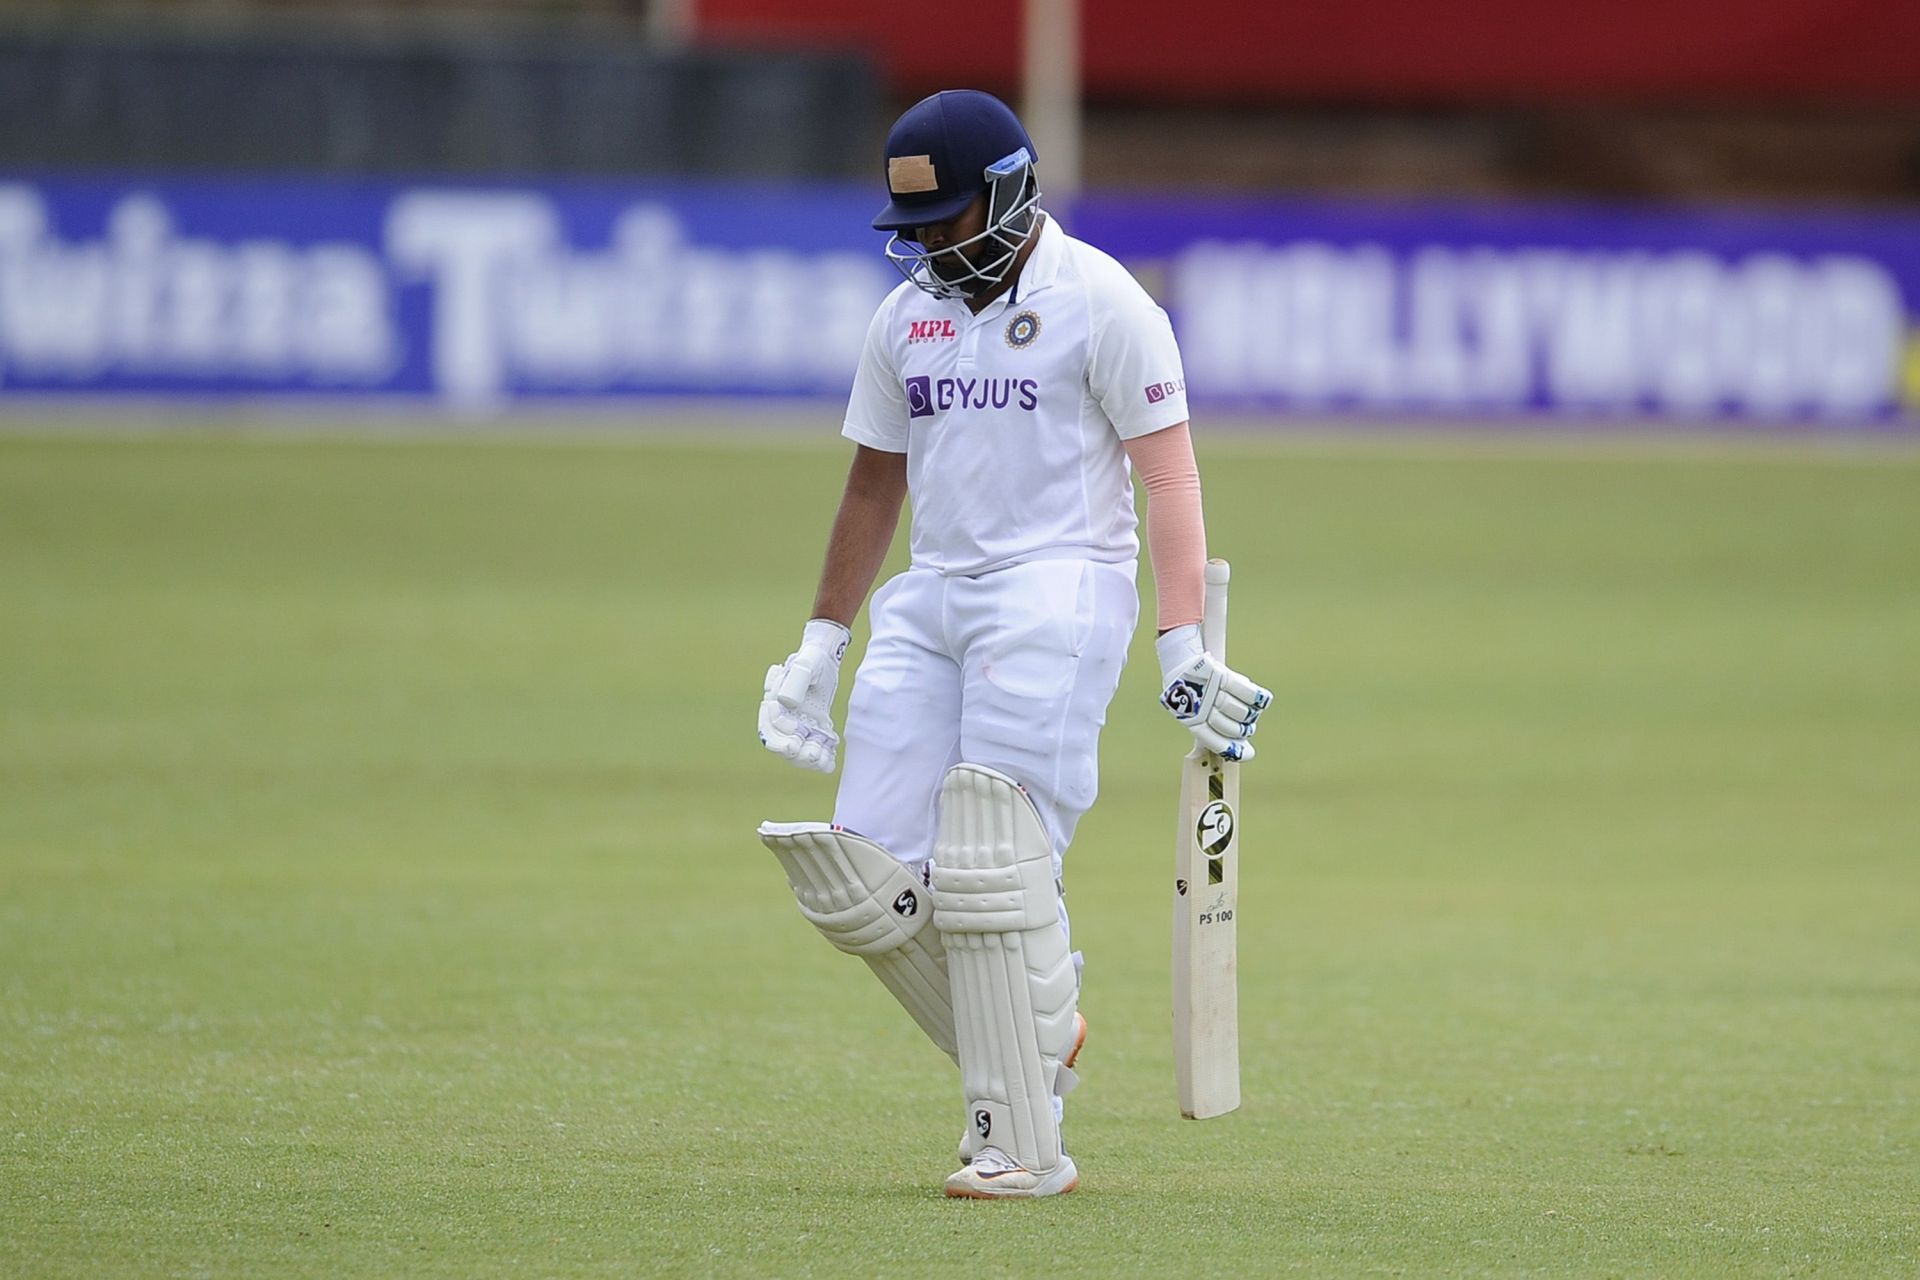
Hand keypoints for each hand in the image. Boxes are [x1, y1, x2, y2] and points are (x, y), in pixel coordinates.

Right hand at [758, 619, 850, 772]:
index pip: (769, 732)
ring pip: (799, 753)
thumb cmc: (812, 660)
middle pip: (783, 747)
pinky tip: (831, 760)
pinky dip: (822, 758)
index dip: (780, 739)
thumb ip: (795, 681)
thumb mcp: (805, 666)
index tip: (798, 732)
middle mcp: (783, 720)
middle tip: (814, 753)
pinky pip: (814, 748)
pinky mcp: (813, 728)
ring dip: (810, 759)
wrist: (824, 658)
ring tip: (825, 758)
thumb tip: (787, 703)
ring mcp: (798, 726)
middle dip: (797, 754)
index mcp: (773, 707)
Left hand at [1155, 624, 1270, 761]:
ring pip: (1242, 712)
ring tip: (1249, 712)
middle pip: (1233, 728)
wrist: (1181, 663)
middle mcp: (1202, 708)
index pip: (1216, 742)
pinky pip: (1248, 692)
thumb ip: (1213, 730)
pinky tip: (1263, 700)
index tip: (1250, 754)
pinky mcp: (1222, 676)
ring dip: (1249, 714)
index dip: (1234, 750)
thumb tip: (1245, 750)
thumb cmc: (1192, 692)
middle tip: (1246, 726)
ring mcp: (1213, 691)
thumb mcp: (1194, 713)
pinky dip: (1259, 697)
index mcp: (1193, 722)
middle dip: (1243, 730)